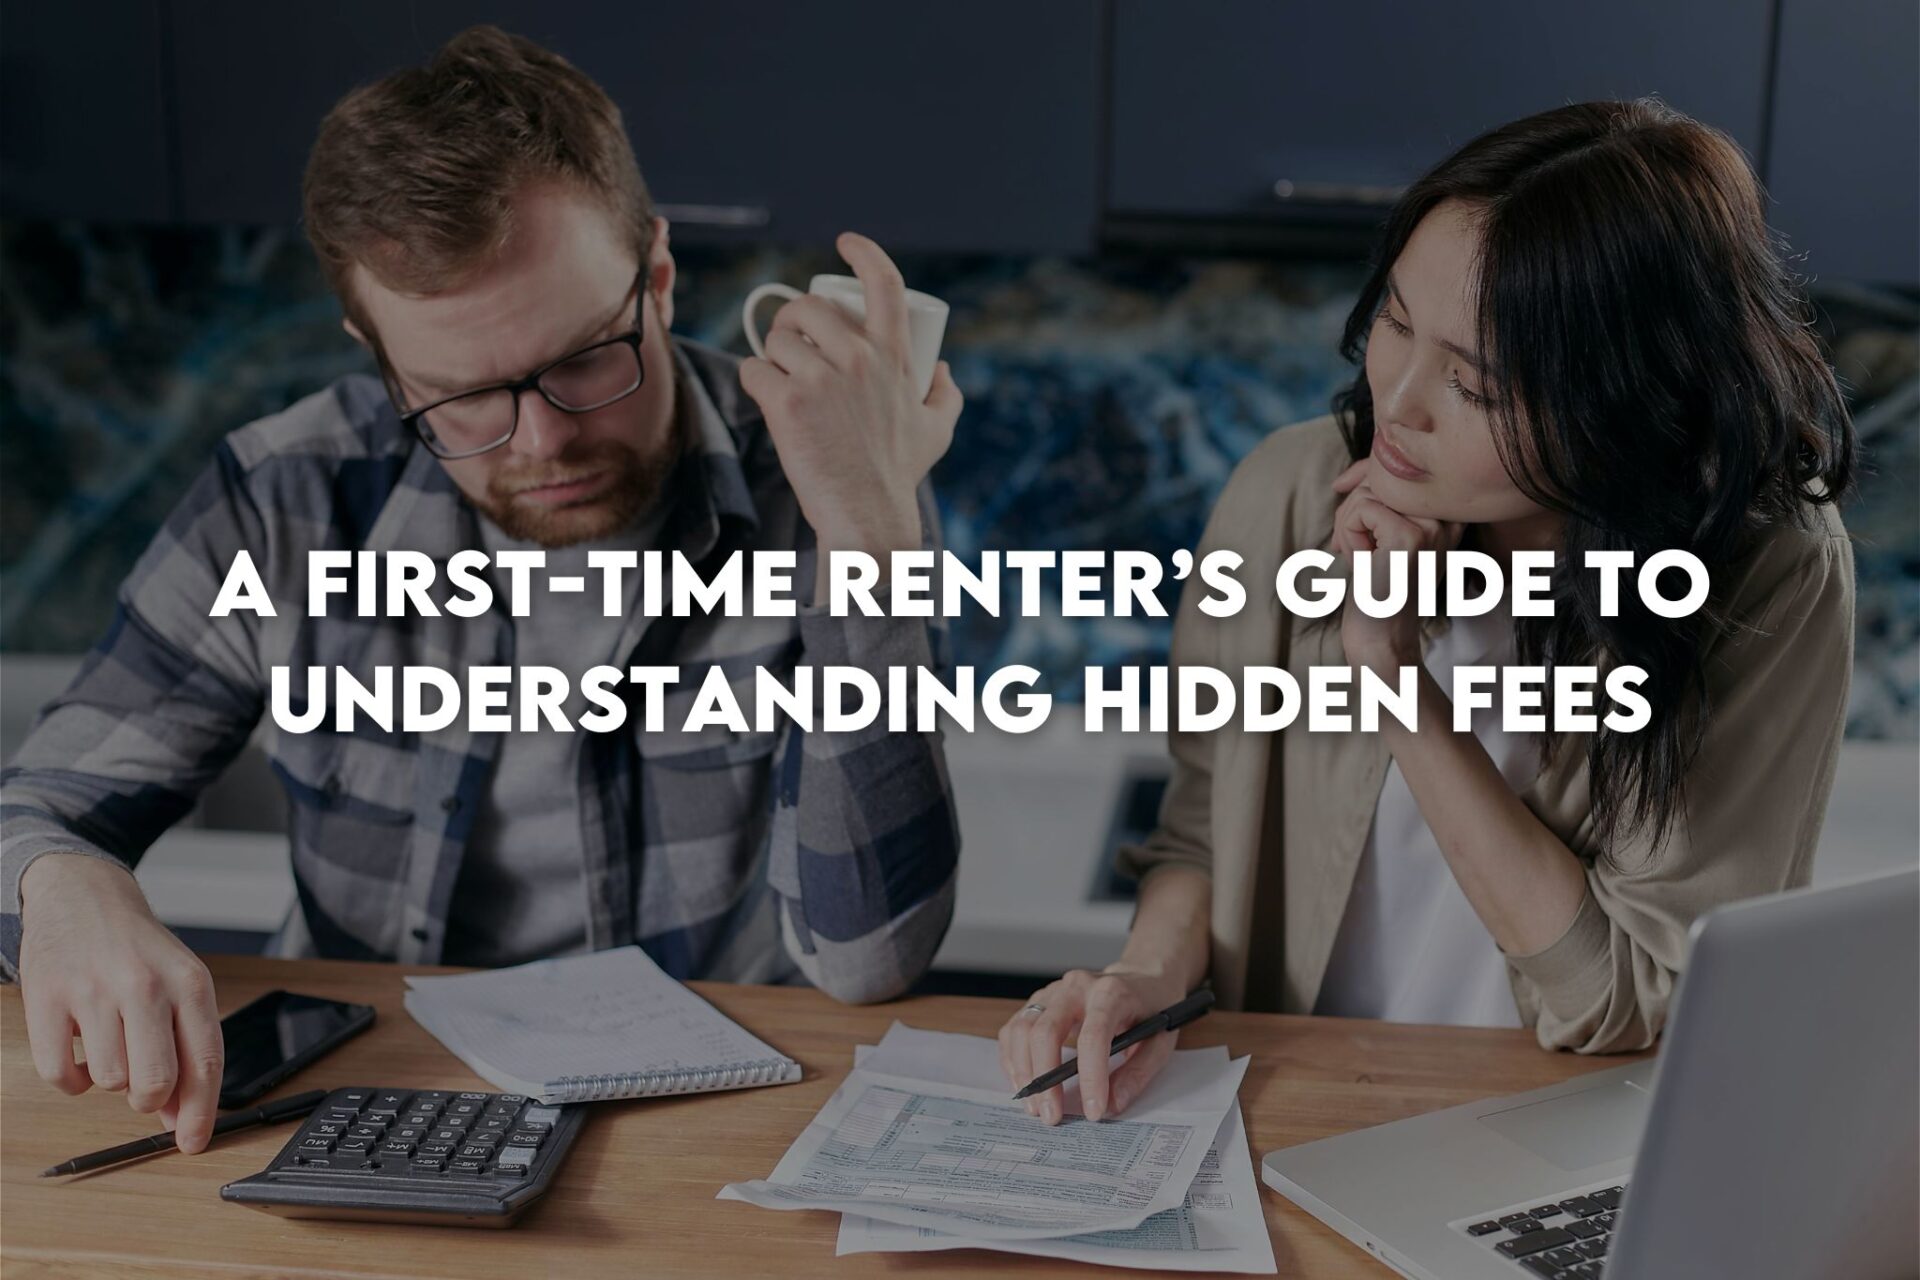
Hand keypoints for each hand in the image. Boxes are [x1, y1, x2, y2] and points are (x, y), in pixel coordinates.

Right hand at [18, 854, 223, 1151]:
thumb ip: (186, 1048)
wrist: (83, 896)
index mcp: (190, 983)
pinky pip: (59, 1074)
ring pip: (109, 1082)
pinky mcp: (45, 998)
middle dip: (151, 1099)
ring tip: (111, 1045)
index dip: (201, 1112)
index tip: (194, 1143)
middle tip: (144, 1086)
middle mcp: (145, 985)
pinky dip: (70, 1078)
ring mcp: (93, 991)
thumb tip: (183, 1118)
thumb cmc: (138, 951)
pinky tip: (81, 1051)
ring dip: (110, 1078)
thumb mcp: (179, 986)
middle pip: (155, 1083)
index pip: (204, 1062)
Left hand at [737, 232, 961, 580]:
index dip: (864, 253)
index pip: (884, 284)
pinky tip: (768, 400)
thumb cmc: (898, 474)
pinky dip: (756, 382)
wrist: (866, 514)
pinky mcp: (786, 402)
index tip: (845, 242)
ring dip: (773, 355)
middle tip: (792, 345)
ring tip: (783, 380)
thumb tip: (941, 369)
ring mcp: (820, 379)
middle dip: (793, 321)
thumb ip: (946, 395)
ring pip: (776, 338)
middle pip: (808, 308)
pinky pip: (754, 369)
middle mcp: (859, 358)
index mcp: (893, 356)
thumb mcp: (937, 430)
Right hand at [996, 965, 1187, 1124]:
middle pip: (1045, 1031)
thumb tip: (1111, 1105)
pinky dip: (1013, 1059)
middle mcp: (1076, 987)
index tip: (1093, 1111)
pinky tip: (1024, 1083)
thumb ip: (1137, 1074)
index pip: (1094, 1035)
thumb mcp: (1159, 1042)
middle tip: (1051, 1116)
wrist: (1141, 978)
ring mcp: (1053, 992)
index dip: (1091, 1077)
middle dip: (1044, 1079)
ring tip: (1034, 1106)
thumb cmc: (1151, 1010)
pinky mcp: (1039, 1001)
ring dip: (1023, 1072)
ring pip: (1022, 1029)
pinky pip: (1014, 1029)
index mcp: (1111, 993)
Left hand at [1331, 457, 1462, 673]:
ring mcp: (1433, 526)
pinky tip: (1360, 561)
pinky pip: (1361, 509)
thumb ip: (1379, 499)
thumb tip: (1348, 475)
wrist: (1380, 636)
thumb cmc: (1376, 587)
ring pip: (1369, 490)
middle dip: (1352, 504)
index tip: (1341, 490)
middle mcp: (1449, 516)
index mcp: (1449, 513)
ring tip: (1358, 556)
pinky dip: (1348, 533)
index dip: (1365, 473)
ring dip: (1347, 522)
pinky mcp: (1410, 537)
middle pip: (1383, 474)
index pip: (1403, 465)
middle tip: (1349, 544)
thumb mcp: (1381, 534)